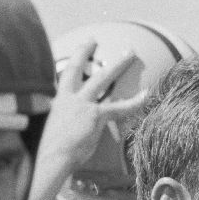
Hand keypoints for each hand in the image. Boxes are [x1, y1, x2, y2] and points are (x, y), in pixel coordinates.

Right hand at [29, 43, 145, 199]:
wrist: (52, 159)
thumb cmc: (53, 153)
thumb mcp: (57, 132)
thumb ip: (69, 122)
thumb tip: (81, 126)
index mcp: (57, 101)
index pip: (65, 74)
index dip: (74, 58)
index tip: (82, 46)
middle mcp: (69, 98)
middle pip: (78, 68)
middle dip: (87, 52)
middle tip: (94, 40)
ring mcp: (82, 105)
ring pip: (102, 79)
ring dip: (118, 64)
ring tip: (130, 52)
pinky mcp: (95, 115)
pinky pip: (119, 107)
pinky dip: (134, 102)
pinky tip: (146, 95)